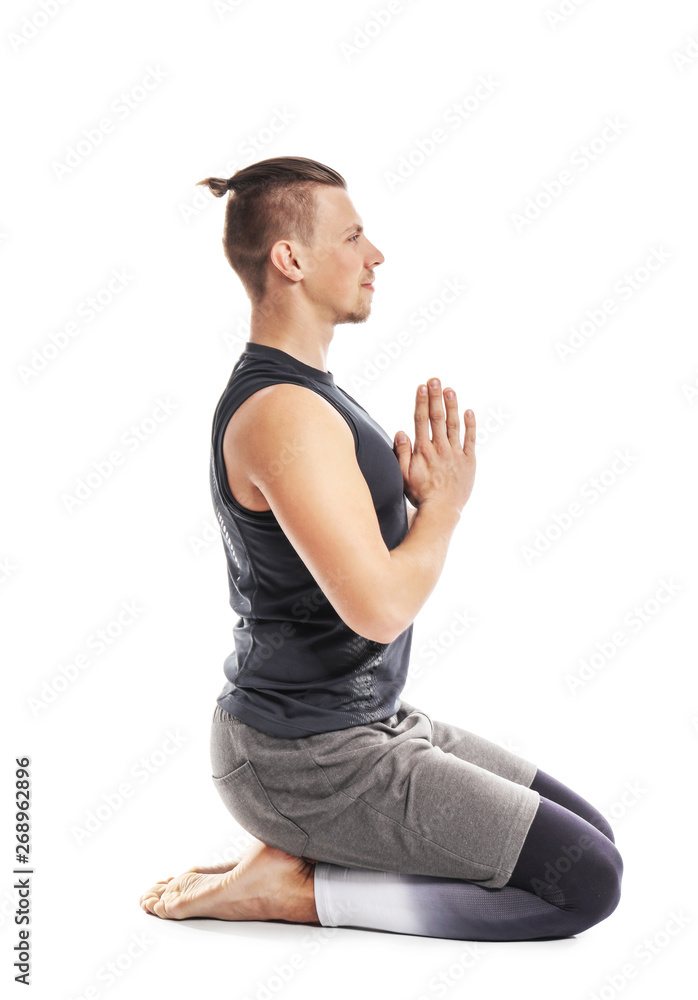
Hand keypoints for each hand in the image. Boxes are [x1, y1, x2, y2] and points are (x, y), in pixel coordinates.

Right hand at [393, 378, 475, 512]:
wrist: (441, 510)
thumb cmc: (420, 494)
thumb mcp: (403, 475)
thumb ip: (401, 452)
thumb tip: (400, 432)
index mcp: (423, 449)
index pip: (421, 419)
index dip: (421, 401)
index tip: (422, 386)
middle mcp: (440, 447)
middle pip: (437, 416)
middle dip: (435, 396)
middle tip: (435, 379)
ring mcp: (455, 453)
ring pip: (454, 424)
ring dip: (452, 405)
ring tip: (450, 389)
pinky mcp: (468, 461)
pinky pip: (470, 439)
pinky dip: (470, 425)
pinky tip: (469, 412)